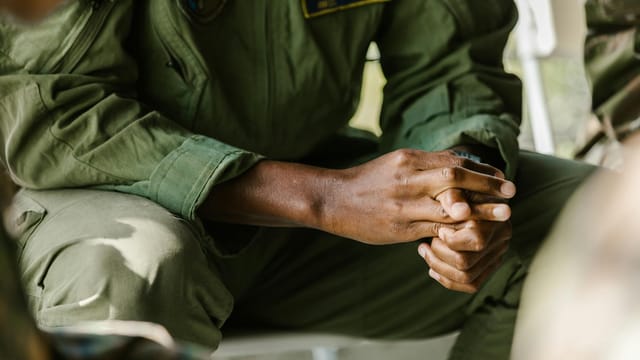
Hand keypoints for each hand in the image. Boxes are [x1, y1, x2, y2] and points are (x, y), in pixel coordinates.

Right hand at [320, 149, 515, 244]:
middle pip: (455, 178)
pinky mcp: (400, 227)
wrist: (334, 200)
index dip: (480, 170)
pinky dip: (456, 231)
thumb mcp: (397, 163)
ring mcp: (404, 204)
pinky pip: (434, 229)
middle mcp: (408, 179)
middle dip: (486, 185)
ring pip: (448, 206)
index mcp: (408, 159)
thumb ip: (426, 164)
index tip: (501, 177)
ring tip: (504, 215)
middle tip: (512, 192)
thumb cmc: (369, 181)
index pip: (452, 161)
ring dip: (480, 211)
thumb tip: (460, 162)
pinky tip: (473, 233)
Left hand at [418, 188, 513, 292]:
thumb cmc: (452, 187)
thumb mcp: (451, 187)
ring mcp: (496, 255)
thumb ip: (453, 196)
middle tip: (428, 241)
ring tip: (424, 249)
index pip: (476, 240)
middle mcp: (501, 239)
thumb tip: (459, 211)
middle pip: (466, 262)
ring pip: (466, 277)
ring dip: (438, 265)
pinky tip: (432, 266)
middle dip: (439, 253)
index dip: (451, 239)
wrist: (460, 195)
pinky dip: (447, 278)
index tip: (439, 230)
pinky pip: (470, 284)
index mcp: (496, 218)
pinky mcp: (488, 266)